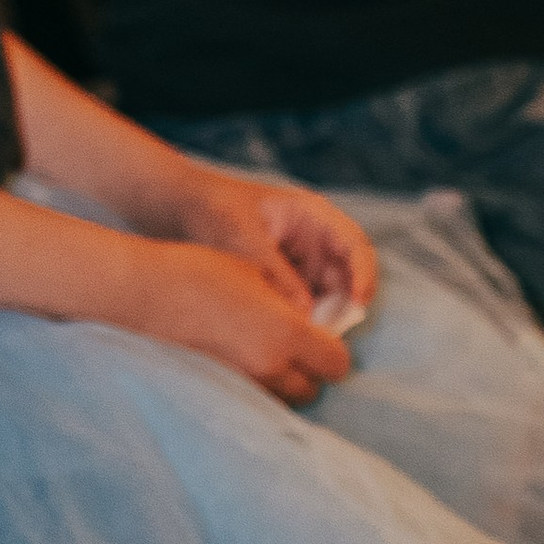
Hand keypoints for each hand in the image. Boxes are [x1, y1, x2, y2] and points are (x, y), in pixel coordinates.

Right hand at [121, 236, 351, 404]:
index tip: (321, 342)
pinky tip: (237, 364)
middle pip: (311, 391)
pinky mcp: (217, 392)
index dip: (333, 353)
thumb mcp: (254, 272)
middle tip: (291, 351)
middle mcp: (270, 366)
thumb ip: (288, 302)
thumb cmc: (197, 271)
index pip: (337, 364)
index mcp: (287, 332)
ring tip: (261, 358)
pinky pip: (251, 400)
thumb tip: (305, 319)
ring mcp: (242, 384)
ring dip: (280, 384)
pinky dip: (253, 388)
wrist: (142, 292)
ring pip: (281, 400)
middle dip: (307, 373)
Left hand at [167, 162, 376, 317]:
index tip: (359, 304)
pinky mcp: (285, 277)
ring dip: (322, 316)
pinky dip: (301, 317)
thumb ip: (277, 275)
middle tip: (326, 334)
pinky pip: (304, 301)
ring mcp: (300, 258)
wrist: (179, 206)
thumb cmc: (213, 210)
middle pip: (346, 277)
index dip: (364, 276)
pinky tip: (286, 332)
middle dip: (341, 306)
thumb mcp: (245, 240)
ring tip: (303, 337)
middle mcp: (314, 238)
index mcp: (312, 215)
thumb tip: (304, 315)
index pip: (356, 246)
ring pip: (327, 294)